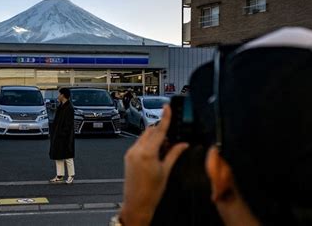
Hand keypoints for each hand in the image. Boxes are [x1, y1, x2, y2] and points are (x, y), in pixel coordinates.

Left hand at [120, 105, 188, 225]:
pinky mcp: (128, 157)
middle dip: (161, 132)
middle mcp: (137, 150)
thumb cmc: (151, 192)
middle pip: (151, 131)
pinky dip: (148, 145)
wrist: (137, 204)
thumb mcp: (166, 171)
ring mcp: (131, 153)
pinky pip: (139, 144)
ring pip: (144, 137)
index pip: (159, 130)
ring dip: (154, 139)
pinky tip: (154, 155)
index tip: (167, 107)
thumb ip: (174, 154)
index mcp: (148, 153)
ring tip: (163, 152)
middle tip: (171, 142)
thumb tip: (183, 144)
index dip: (165, 117)